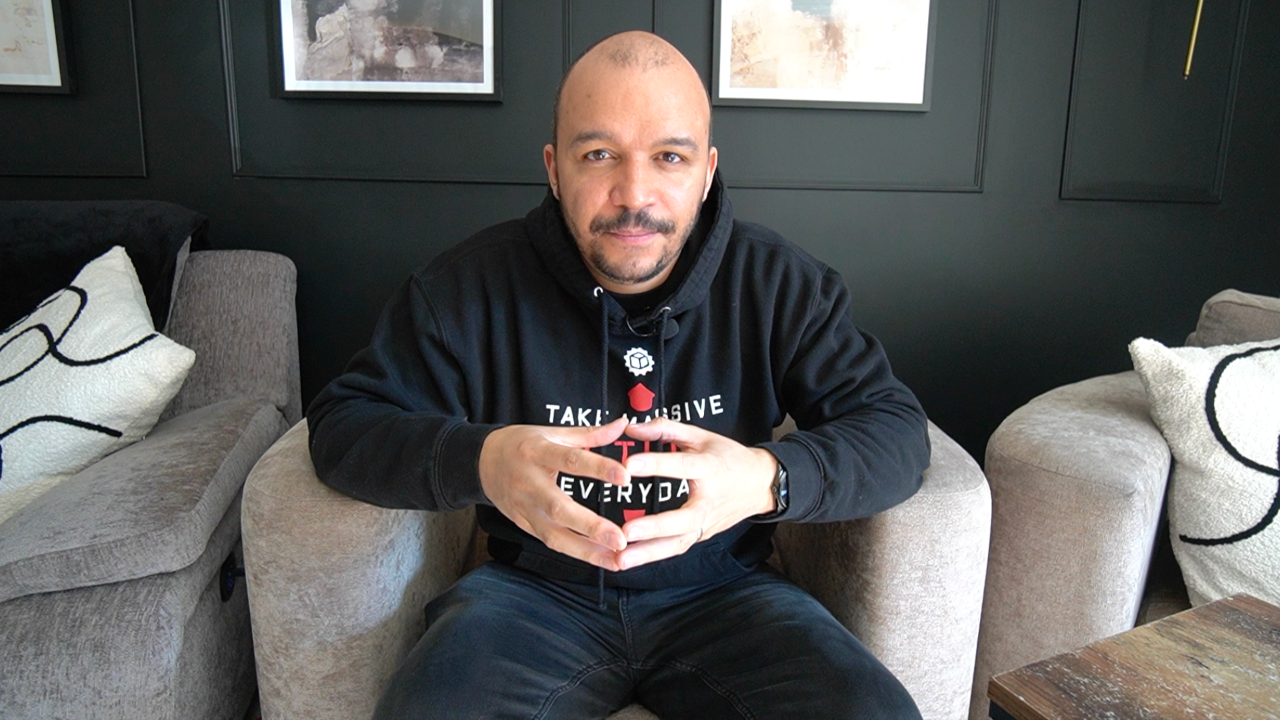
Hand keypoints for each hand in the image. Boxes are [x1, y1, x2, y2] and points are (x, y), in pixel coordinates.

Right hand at [479, 417, 631, 570]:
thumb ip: (590, 434)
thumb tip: (622, 425)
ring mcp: (524, 508)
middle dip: (591, 526)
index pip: (571, 460)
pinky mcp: (523, 524)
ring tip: (616, 559)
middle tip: (621, 539)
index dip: (598, 468)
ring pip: (553, 534)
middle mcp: (529, 483)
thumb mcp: (552, 432)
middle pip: (559, 508)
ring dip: (586, 550)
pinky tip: (599, 557)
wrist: (481, 462)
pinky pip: (550, 541)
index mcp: (537, 452)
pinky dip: (575, 551)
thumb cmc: (521, 444)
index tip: (625, 477)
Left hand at [616, 418, 776, 570]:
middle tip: (627, 530)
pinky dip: (653, 556)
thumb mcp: (701, 436)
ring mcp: (706, 522)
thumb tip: (632, 427)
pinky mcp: (702, 535)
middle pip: (683, 519)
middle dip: (655, 526)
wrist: (760, 484)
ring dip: (648, 553)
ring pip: (678, 542)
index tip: (628, 466)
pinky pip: (677, 547)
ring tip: (620, 560)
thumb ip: (666, 429)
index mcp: (709, 468)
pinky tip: (629, 560)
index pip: (681, 466)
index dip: (655, 464)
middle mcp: (708, 501)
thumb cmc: (728, 457)